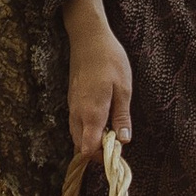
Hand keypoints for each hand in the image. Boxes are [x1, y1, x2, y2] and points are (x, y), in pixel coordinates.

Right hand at [63, 0, 132, 161]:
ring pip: (77, 135)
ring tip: (111, 134)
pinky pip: (76, 124)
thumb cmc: (109, 60)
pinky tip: (102, 122)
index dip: (102, 158)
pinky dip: (87, 130)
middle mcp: (77, 113)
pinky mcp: (72, 100)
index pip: (89, 148)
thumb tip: (124, 140)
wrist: (88, 38)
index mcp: (92, 112)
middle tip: (117, 146)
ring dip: (91, 141)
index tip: (117, 155)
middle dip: (97, 152)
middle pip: (81, 146)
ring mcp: (72, 107)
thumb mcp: (124, 88)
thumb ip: (122, 116)